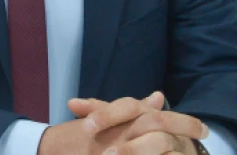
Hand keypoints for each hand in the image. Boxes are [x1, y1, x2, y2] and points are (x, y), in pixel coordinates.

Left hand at [70, 93, 206, 154]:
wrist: (178, 151)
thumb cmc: (142, 137)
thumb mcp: (122, 124)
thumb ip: (100, 113)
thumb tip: (71, 102)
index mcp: (147, 111)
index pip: (129, 106)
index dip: (107, 114)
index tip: (86, 127)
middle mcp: (166, 123)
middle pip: (151, 122)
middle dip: (128, 142)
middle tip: (106, 154)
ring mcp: (180, 142)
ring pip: (162, 142)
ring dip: (137, 150)